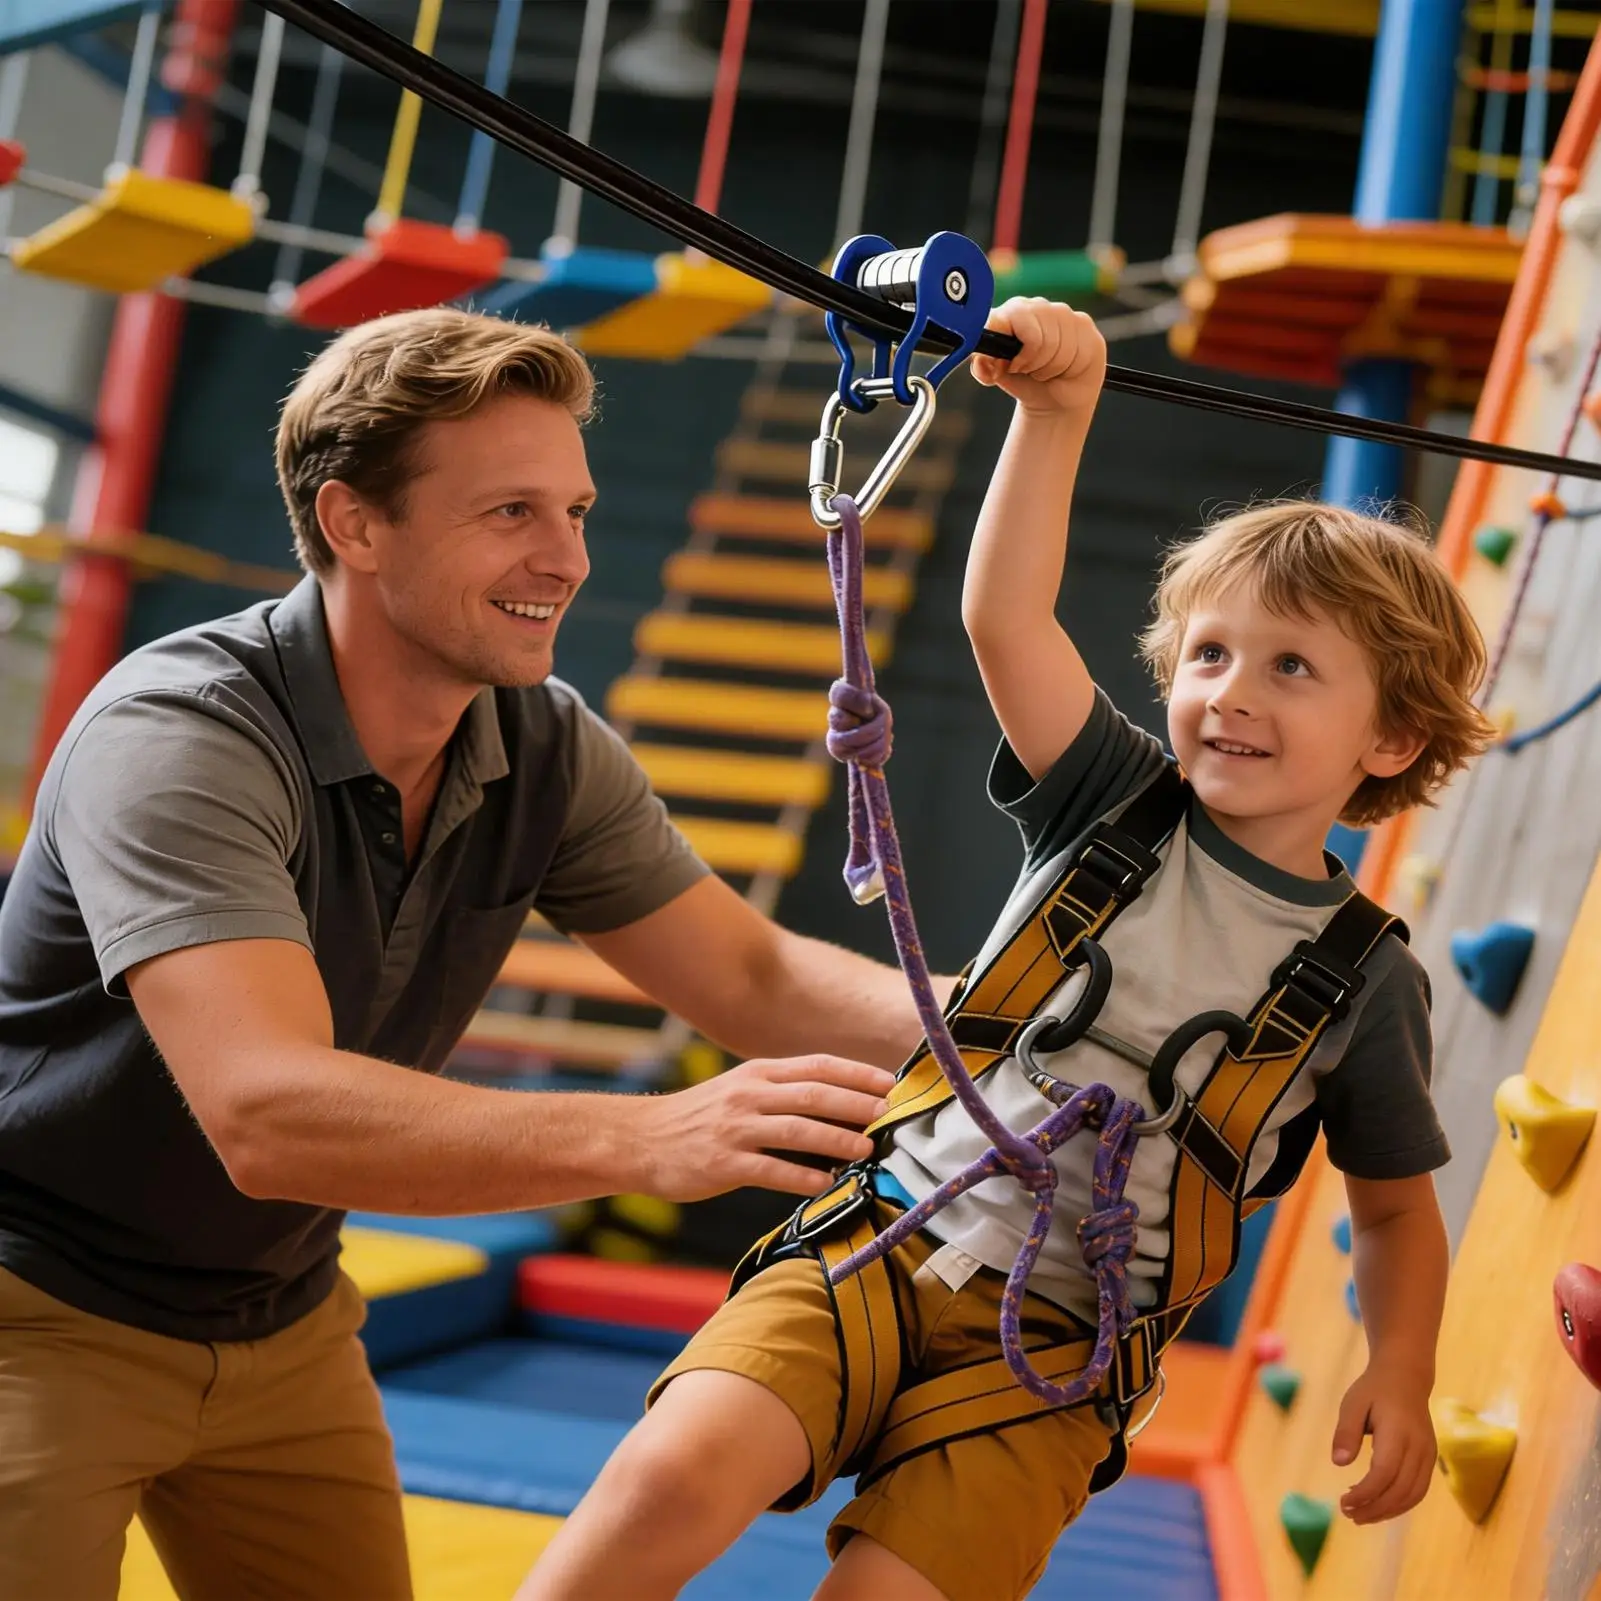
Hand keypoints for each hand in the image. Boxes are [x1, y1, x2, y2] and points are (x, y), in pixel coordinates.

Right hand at [632, 1055, 893, 1201]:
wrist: (640, 1139)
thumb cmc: (698, 1117)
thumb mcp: (739, 1089)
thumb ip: (782, 1092)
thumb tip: (839, 1102)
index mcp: (757, 1073)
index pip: (817, 1066)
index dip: (856, 1073)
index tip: (889, 1083)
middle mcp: (749, 1095)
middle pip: (813, 1094)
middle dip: (855, 1104)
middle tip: (887, 1115)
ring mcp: (735, 1129)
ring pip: (797, 1130)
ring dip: (836, 1139)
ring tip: (866, 1150)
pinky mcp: (722, 1163)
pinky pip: (771, 1170)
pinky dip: (802, 1177)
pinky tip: (826, 1184)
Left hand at [970, 297, 1105, 416]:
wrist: (1053, 398)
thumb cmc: (1023, 380)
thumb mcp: (997, 375)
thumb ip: (983, 366)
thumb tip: (982, 362)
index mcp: (1010, 313)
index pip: (1011, 319)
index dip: (1016, 350)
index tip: (1013, 365)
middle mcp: (1036, 306)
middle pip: (1037, 337)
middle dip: (1033, 363)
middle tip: (1031, 370)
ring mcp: (1062, 312)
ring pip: (1059, 346)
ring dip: (1051, 368)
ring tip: (1048, 369)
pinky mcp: (1084, 323)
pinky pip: (1079, 350)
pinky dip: (1071, 366)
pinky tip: (1068, 366)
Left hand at [1331, 1363, 1437, 1524]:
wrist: (1406, 1377)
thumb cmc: (1374, 1390)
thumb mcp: (1352, 1403)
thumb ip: (1346, 1432)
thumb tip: (1339, 1463)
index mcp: (1398, 1431)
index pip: (1385, 1472)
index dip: (1366, 1493)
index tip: (1344, 1503)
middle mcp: (1419, 1446)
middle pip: (1400, 1489)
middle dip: (1375, 1508)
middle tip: (1349, 1515)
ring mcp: (1428, 1454)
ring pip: (1413, 1495)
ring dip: (1388, 1511)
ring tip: (1361, 1516)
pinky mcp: (1431, 1460)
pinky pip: (1419, 1490)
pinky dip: (1400, 1504)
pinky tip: (1379, 1506)